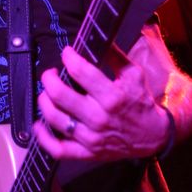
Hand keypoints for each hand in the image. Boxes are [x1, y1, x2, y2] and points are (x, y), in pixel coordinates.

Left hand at [34, 44, 169, 161]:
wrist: (152, 136)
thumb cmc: (140, 102)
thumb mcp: (134, 74)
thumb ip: (115, 56)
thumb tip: (97, 38)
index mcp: (113, 96)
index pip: (81, 72)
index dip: (69, 58)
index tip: (67, 53)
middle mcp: (100, 117)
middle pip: (60, 95)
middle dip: (49, 79)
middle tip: (50, 74)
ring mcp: (92, 137)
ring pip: (55, 119)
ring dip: (44, 102)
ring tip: (46, 93)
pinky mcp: (87, 153)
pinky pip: (58, 149)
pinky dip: (43, 138)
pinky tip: (39, 125)